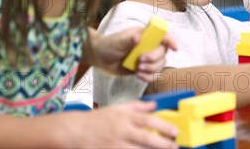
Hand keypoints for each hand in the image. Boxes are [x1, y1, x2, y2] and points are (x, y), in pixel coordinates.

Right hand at [63, 101, 177, 147]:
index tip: (174, 131)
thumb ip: (137, 106)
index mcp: (124, 117)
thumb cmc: (97, 119)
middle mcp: (121, 130)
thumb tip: (154, 105)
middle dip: (162, 143)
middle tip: (175, 146)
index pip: (148, 120)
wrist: (74, 131)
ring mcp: (115, 144)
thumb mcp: (117, 108)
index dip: (163, 126)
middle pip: (145, 137)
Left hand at [92, 27, 177, 79]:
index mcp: (145, 35)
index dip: (170, 40)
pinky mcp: (144, 69)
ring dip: (151, 69)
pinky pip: (154, 75)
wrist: (100, 58)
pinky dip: (149, 77)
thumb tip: (138, 37)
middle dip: (154, 59)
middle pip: (163, 52)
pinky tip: (139, 76)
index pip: (162, 35)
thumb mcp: (117, 42)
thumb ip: (128, 40)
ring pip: (160, 65)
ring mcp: (147, 58)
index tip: (174, 48)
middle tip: (140, 62)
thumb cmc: (108, 45)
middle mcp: (149, 45)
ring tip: (138, 69)